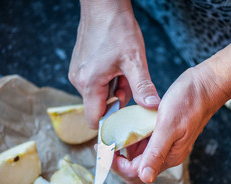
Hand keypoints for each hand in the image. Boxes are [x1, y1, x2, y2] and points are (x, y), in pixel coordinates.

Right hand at [69, 0, 159, 128]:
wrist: (103, 5)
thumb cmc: (117, 29)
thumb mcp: (135, 60)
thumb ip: (142, 87)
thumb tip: (152, 107)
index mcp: (89, 84)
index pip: (94, 120)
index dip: (110, 124)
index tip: (125, 120)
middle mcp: (78, 81)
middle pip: (99, 106)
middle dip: (117, 100)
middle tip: (129, 82)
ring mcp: (78, 72)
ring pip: (99, 93)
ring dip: (114, 88)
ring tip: (123, 70)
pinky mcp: (80, 66)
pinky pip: (96, 82)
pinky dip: (108, 79)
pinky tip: (116, 65)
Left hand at [111, 61, 228, 183]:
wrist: (206, 85)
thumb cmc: (190, 102)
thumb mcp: (169, 126)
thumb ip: (156, 152)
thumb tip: (145, 177)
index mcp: (169, 156)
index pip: (136, 173)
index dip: (118, 165)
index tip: (105, 149)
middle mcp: (167, 153)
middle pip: (136, 167)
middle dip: (118, 158)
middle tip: (105, 141)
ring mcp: (166, 143)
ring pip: (139, 153)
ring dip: (125, 145)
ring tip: (115, 130)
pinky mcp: (165, 132)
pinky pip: (145, 140)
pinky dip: (134, 134)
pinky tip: (129, 122)